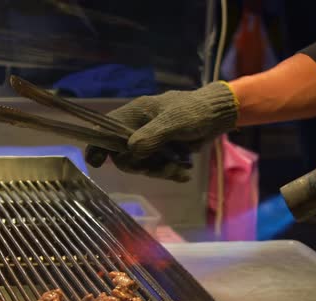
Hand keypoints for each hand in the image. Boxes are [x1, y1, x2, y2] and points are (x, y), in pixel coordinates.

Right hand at [84, 81, 237, 181]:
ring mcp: (150, 142)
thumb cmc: (194, 112)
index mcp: (135, 115)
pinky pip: (158, 168)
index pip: (106, 129)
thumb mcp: (174, 122)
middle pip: (124, 155)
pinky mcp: (163, 152)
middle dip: (142, 165)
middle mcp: (138, 129)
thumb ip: (152, 136)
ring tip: (180, 169)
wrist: (218, 116)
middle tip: (161, 167)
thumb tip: (131, 151)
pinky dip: (170, 173)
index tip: (97, 162)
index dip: (98, 145)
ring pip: (142, 165)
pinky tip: (184, 173)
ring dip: (160, 171)